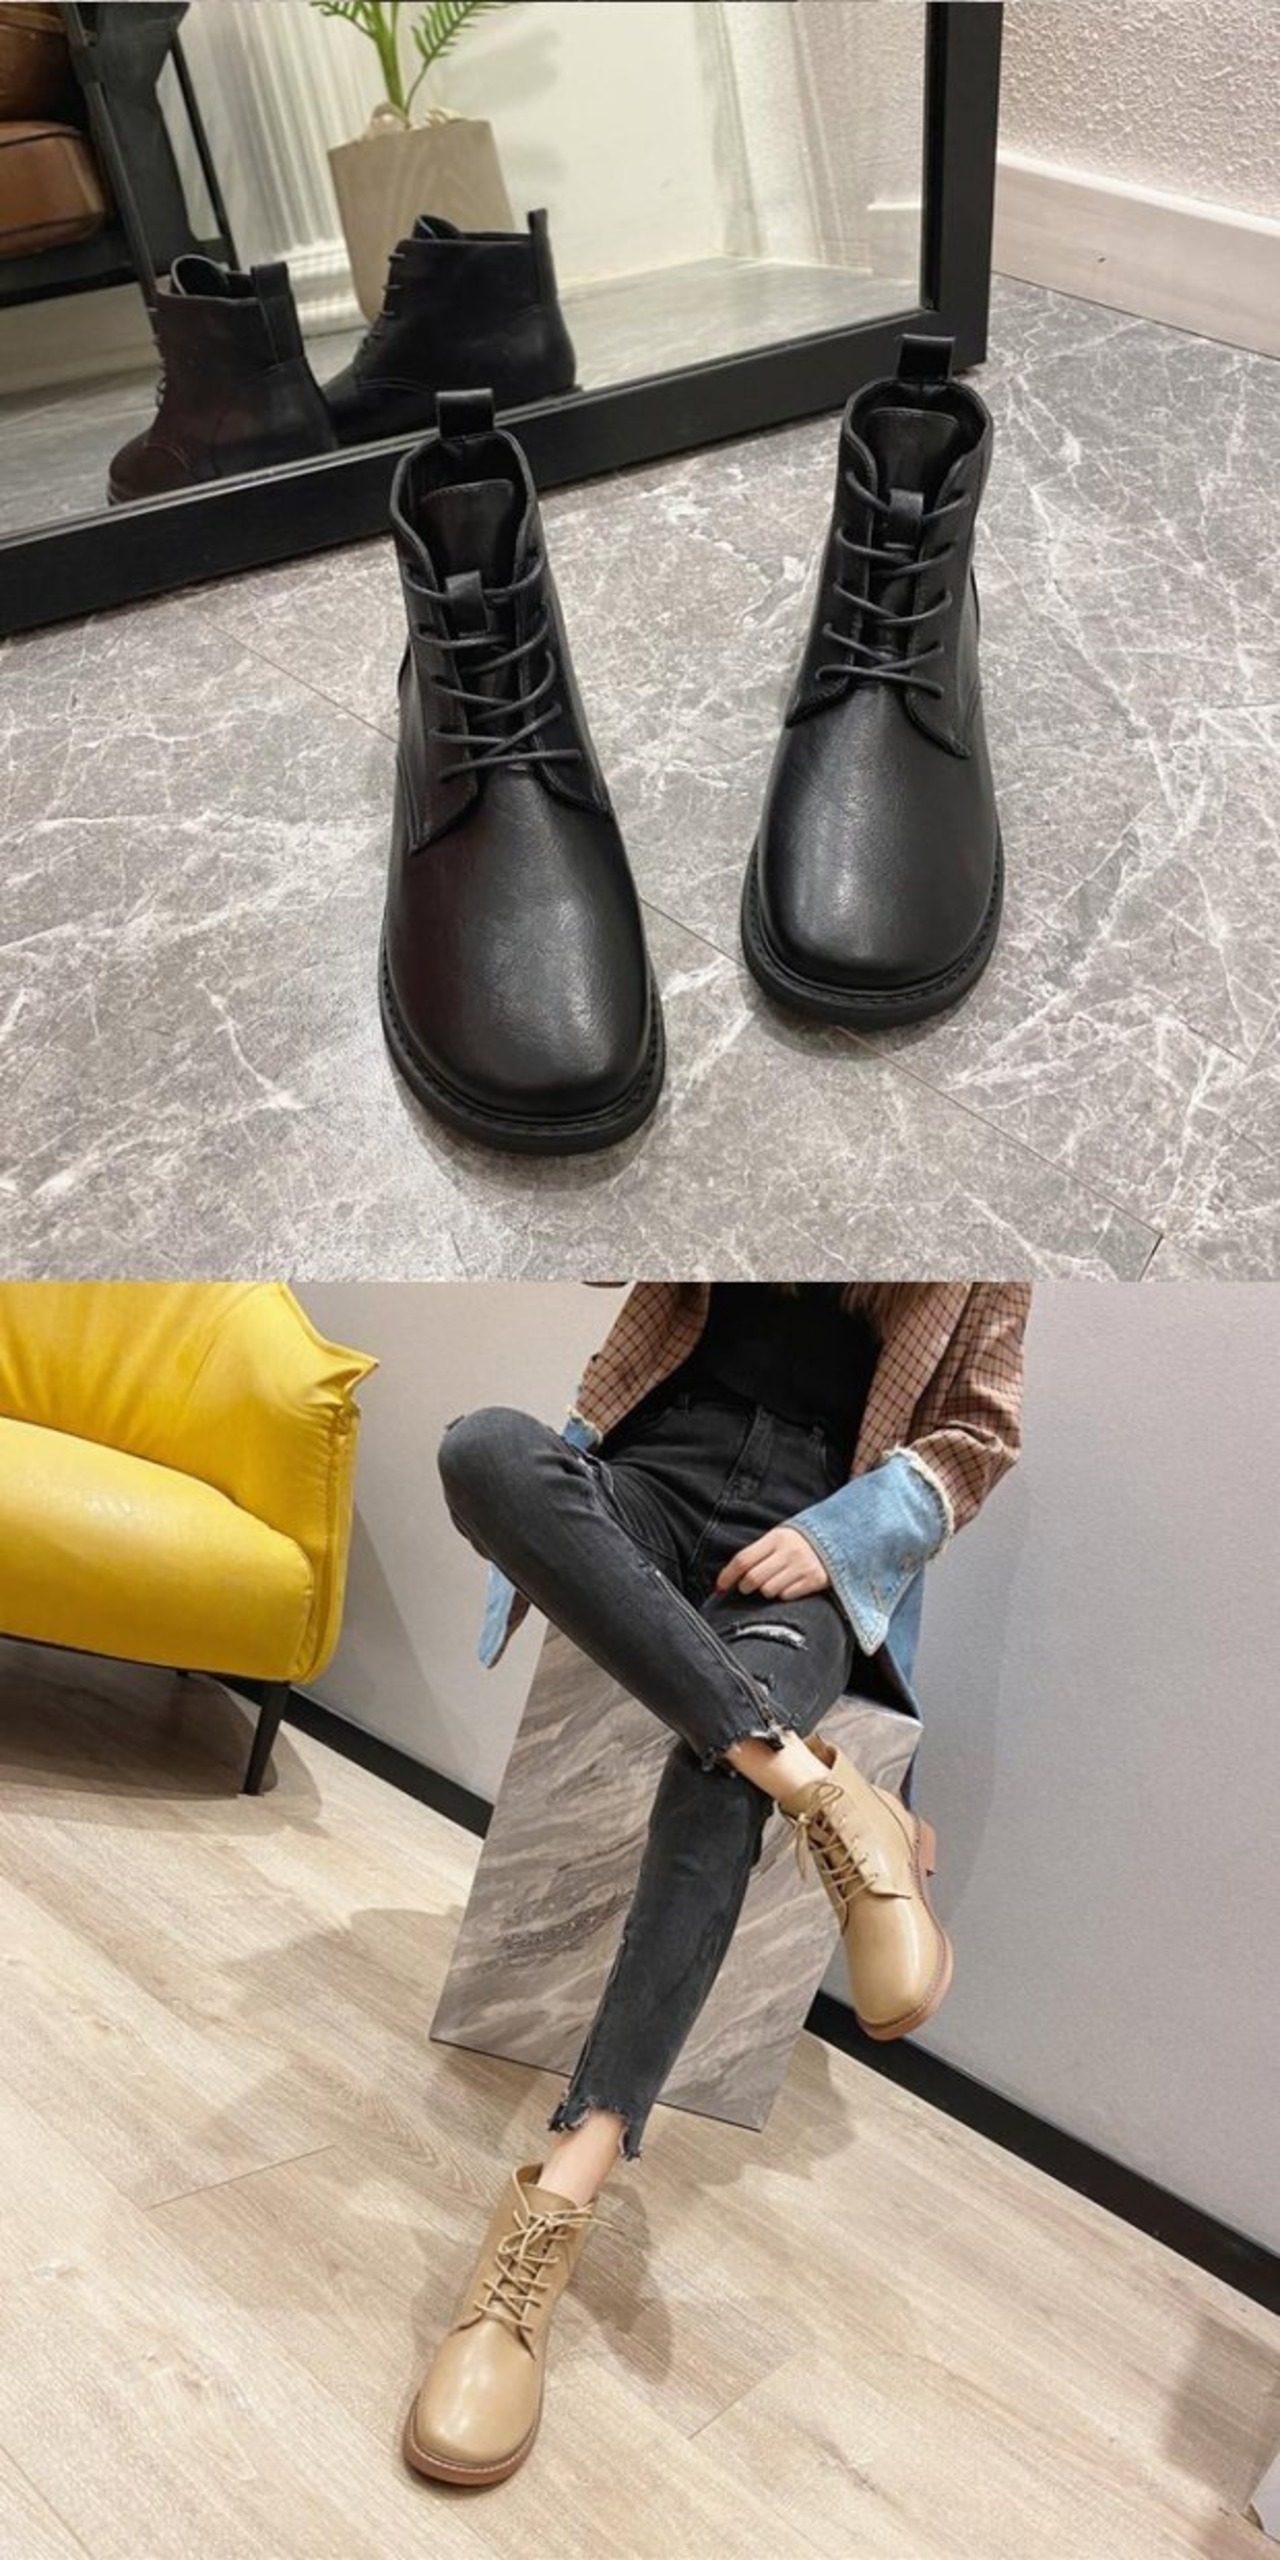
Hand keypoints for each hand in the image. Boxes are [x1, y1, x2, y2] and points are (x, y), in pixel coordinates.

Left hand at [716, 1525, 830, 1601]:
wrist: (839, 1538)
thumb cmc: (802, 1541)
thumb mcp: (780, 1537)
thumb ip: (759, 1552)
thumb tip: (733, 1575)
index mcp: (776, 1538)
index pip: (743, 1559)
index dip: (727, 1575)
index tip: (720, 1587)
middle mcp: (788, 1552)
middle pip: (753, 1578)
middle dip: (745, 1586)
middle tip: (747, 1586)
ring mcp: (802, 1566)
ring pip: (768, 1590)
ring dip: (766, 1591)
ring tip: (774, 1582)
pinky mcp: (814, 1580)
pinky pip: (787, 1596)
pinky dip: (783, 1594)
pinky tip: (790, 1585)